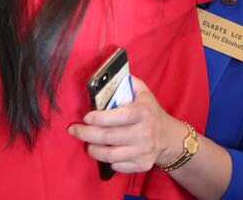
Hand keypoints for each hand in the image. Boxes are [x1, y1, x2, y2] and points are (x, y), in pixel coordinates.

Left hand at [68, 76, 186, 173]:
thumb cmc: (149, 111)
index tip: (86, 117)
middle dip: (87, 134)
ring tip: (87, 143)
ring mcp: (144, 151)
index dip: (100, 118)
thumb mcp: (142, 92)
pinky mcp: (142, 164)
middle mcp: (144, 132)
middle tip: (74, 130)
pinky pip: (118, 166)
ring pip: (111, 155)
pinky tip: (104, 152)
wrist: (168, 136)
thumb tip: (106, 76)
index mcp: (143, 112)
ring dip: (93, 149)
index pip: (119, 116)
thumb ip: (126, 82)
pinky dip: (107, 161)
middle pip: (109, 137)